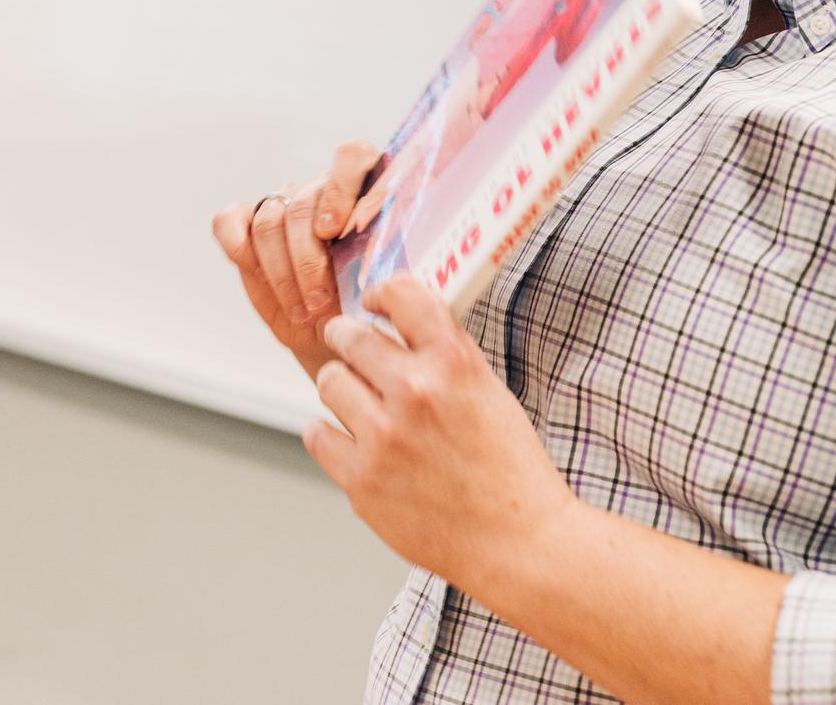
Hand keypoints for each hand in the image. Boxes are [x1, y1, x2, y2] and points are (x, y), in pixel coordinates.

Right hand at [211, 139, 381, 378]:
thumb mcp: (382, 287)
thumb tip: (376, 260)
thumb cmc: (365, 306)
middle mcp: (322, 189)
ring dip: (281, 273)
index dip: (338, 191)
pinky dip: (234, 241)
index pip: (351, 159)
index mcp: (365, 188)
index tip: (332, 231)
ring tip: (300, 310)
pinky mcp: (248, 225)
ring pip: (270, 221)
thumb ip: (379, 261)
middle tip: (320, 302)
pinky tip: (247, 265)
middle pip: (303, 206)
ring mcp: (284, 205)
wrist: (336, 332)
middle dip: (308, 261)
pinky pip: (230, 220)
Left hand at [302, 273, 576, 588]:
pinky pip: (316, 435)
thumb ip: (445, 355)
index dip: (381, 293)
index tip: (373, 302)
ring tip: (359, 402)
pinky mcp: (361, 479)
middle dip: (347, 338)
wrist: (518, 542)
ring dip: (340, 386)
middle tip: (350, 347)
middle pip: (350, 336)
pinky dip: (330, 434)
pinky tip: (351, 440)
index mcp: (453, 363)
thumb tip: (399, 326)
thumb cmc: (509, 470)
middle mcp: (415, 392)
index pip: (400, 294)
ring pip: (329, 381)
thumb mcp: (489, 392)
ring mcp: (383, 437)